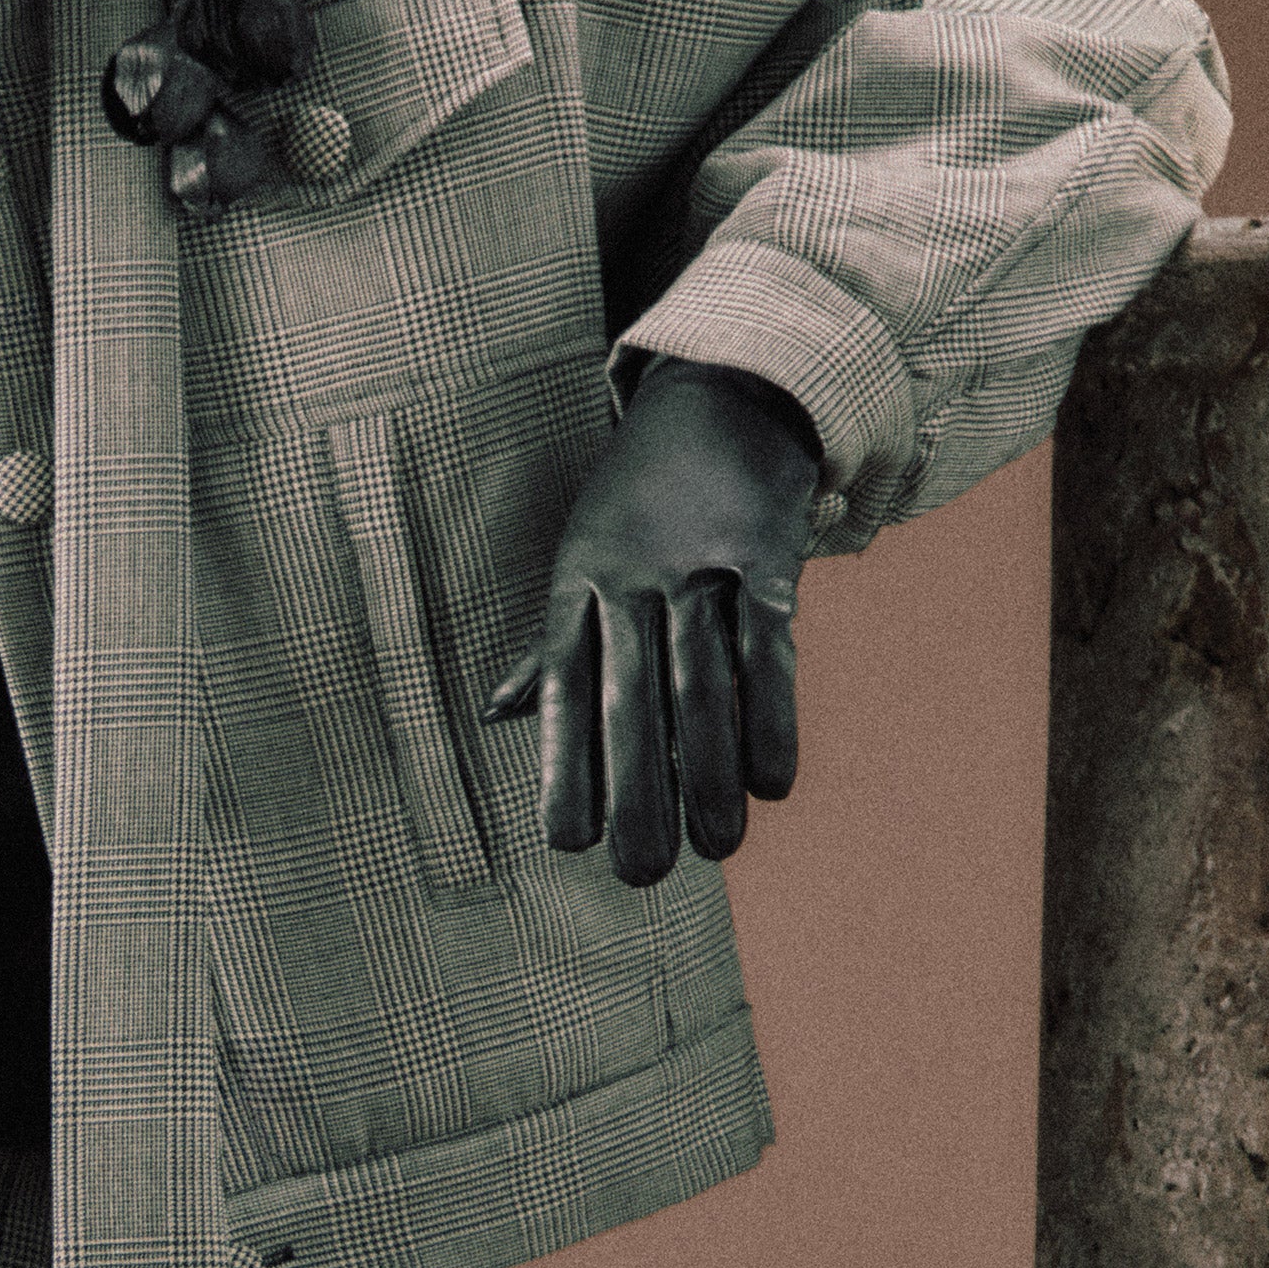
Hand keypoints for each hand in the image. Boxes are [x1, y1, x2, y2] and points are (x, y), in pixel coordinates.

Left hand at [482, 359, 821, 886]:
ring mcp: (698, 564)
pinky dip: (772, 716)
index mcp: (576, 583)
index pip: (566, 689)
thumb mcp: (581, 555)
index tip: (566, 843)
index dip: (565, 767)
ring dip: (707, 771)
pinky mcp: (764, 553)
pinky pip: (768, 647)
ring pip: (701, 684)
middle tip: (643, 875)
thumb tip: (495, 712)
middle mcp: (630, 577)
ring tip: (717, 847)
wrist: (724, 393)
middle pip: (631, 700)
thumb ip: (550, 642)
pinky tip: (773, 782)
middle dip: (636, 791)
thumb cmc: (641, 497)